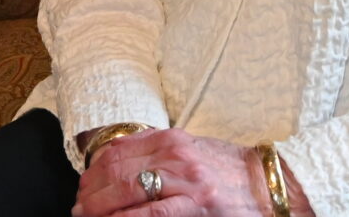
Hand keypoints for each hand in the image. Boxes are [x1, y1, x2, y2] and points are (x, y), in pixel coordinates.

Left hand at [76, 129, 300, 216]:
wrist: (268, 186)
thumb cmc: (227, 172)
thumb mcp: (189, 153)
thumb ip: (156, 155)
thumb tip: (116, 169)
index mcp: (170, 139)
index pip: (117, 151)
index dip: (92, 171)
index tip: (83, 187)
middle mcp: (175, 154)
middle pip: (115, 170)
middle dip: (90, 193)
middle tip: (79, 209)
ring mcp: (186, 179)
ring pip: (126, 190)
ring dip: (100, 208)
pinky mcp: (197, 204)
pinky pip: (150, 214)